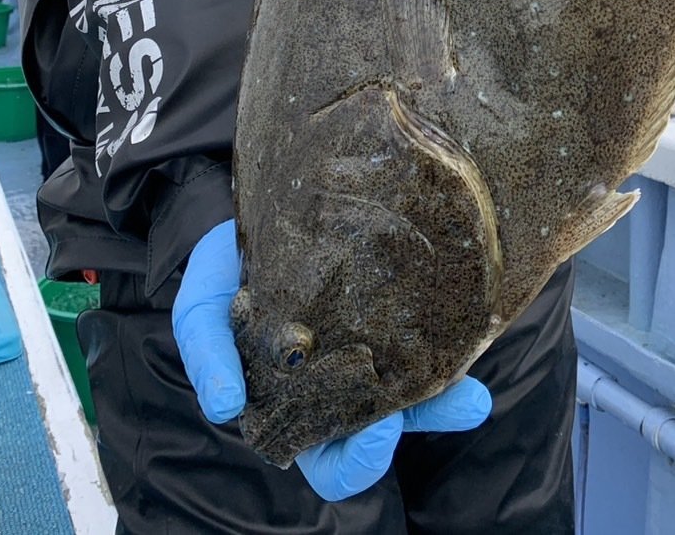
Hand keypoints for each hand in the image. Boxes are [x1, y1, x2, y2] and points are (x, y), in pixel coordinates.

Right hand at [172, 220, 491, 498]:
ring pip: (414, 393)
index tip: (372, 433)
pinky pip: (432, 335)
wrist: (263, 209)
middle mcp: (340, 390)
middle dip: (392, 441)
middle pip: (375, 440)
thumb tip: (225, 406)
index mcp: (293, 410)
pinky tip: (471, 369)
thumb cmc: (225, 274)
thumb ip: (208, 356)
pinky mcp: (396, 309)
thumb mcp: (203, 313)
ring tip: (467, 399)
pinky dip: (452, 349)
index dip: (352, 463)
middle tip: (396, 424)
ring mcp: (373, 349)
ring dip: (443, 402)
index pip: (332, 465)